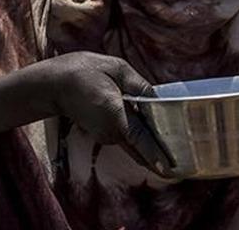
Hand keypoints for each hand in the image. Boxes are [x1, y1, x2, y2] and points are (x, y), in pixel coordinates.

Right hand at [47, 51, 173, 177]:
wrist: (55, 85)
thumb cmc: (85, 71)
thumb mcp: (117, 68)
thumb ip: (140, 84)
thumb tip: (157, 98)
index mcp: (115, 114)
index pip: (140, 138)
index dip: (155, 154)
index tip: (168, 170)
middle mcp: (111, 130)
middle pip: (143, 145)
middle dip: (161, 151)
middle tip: (183, 161)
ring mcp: (107, 136)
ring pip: (136, 142)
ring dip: (151, 141)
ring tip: (174, 142)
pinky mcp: (105, 136)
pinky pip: (129, 138)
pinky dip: (141, 136)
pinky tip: (153, 128)